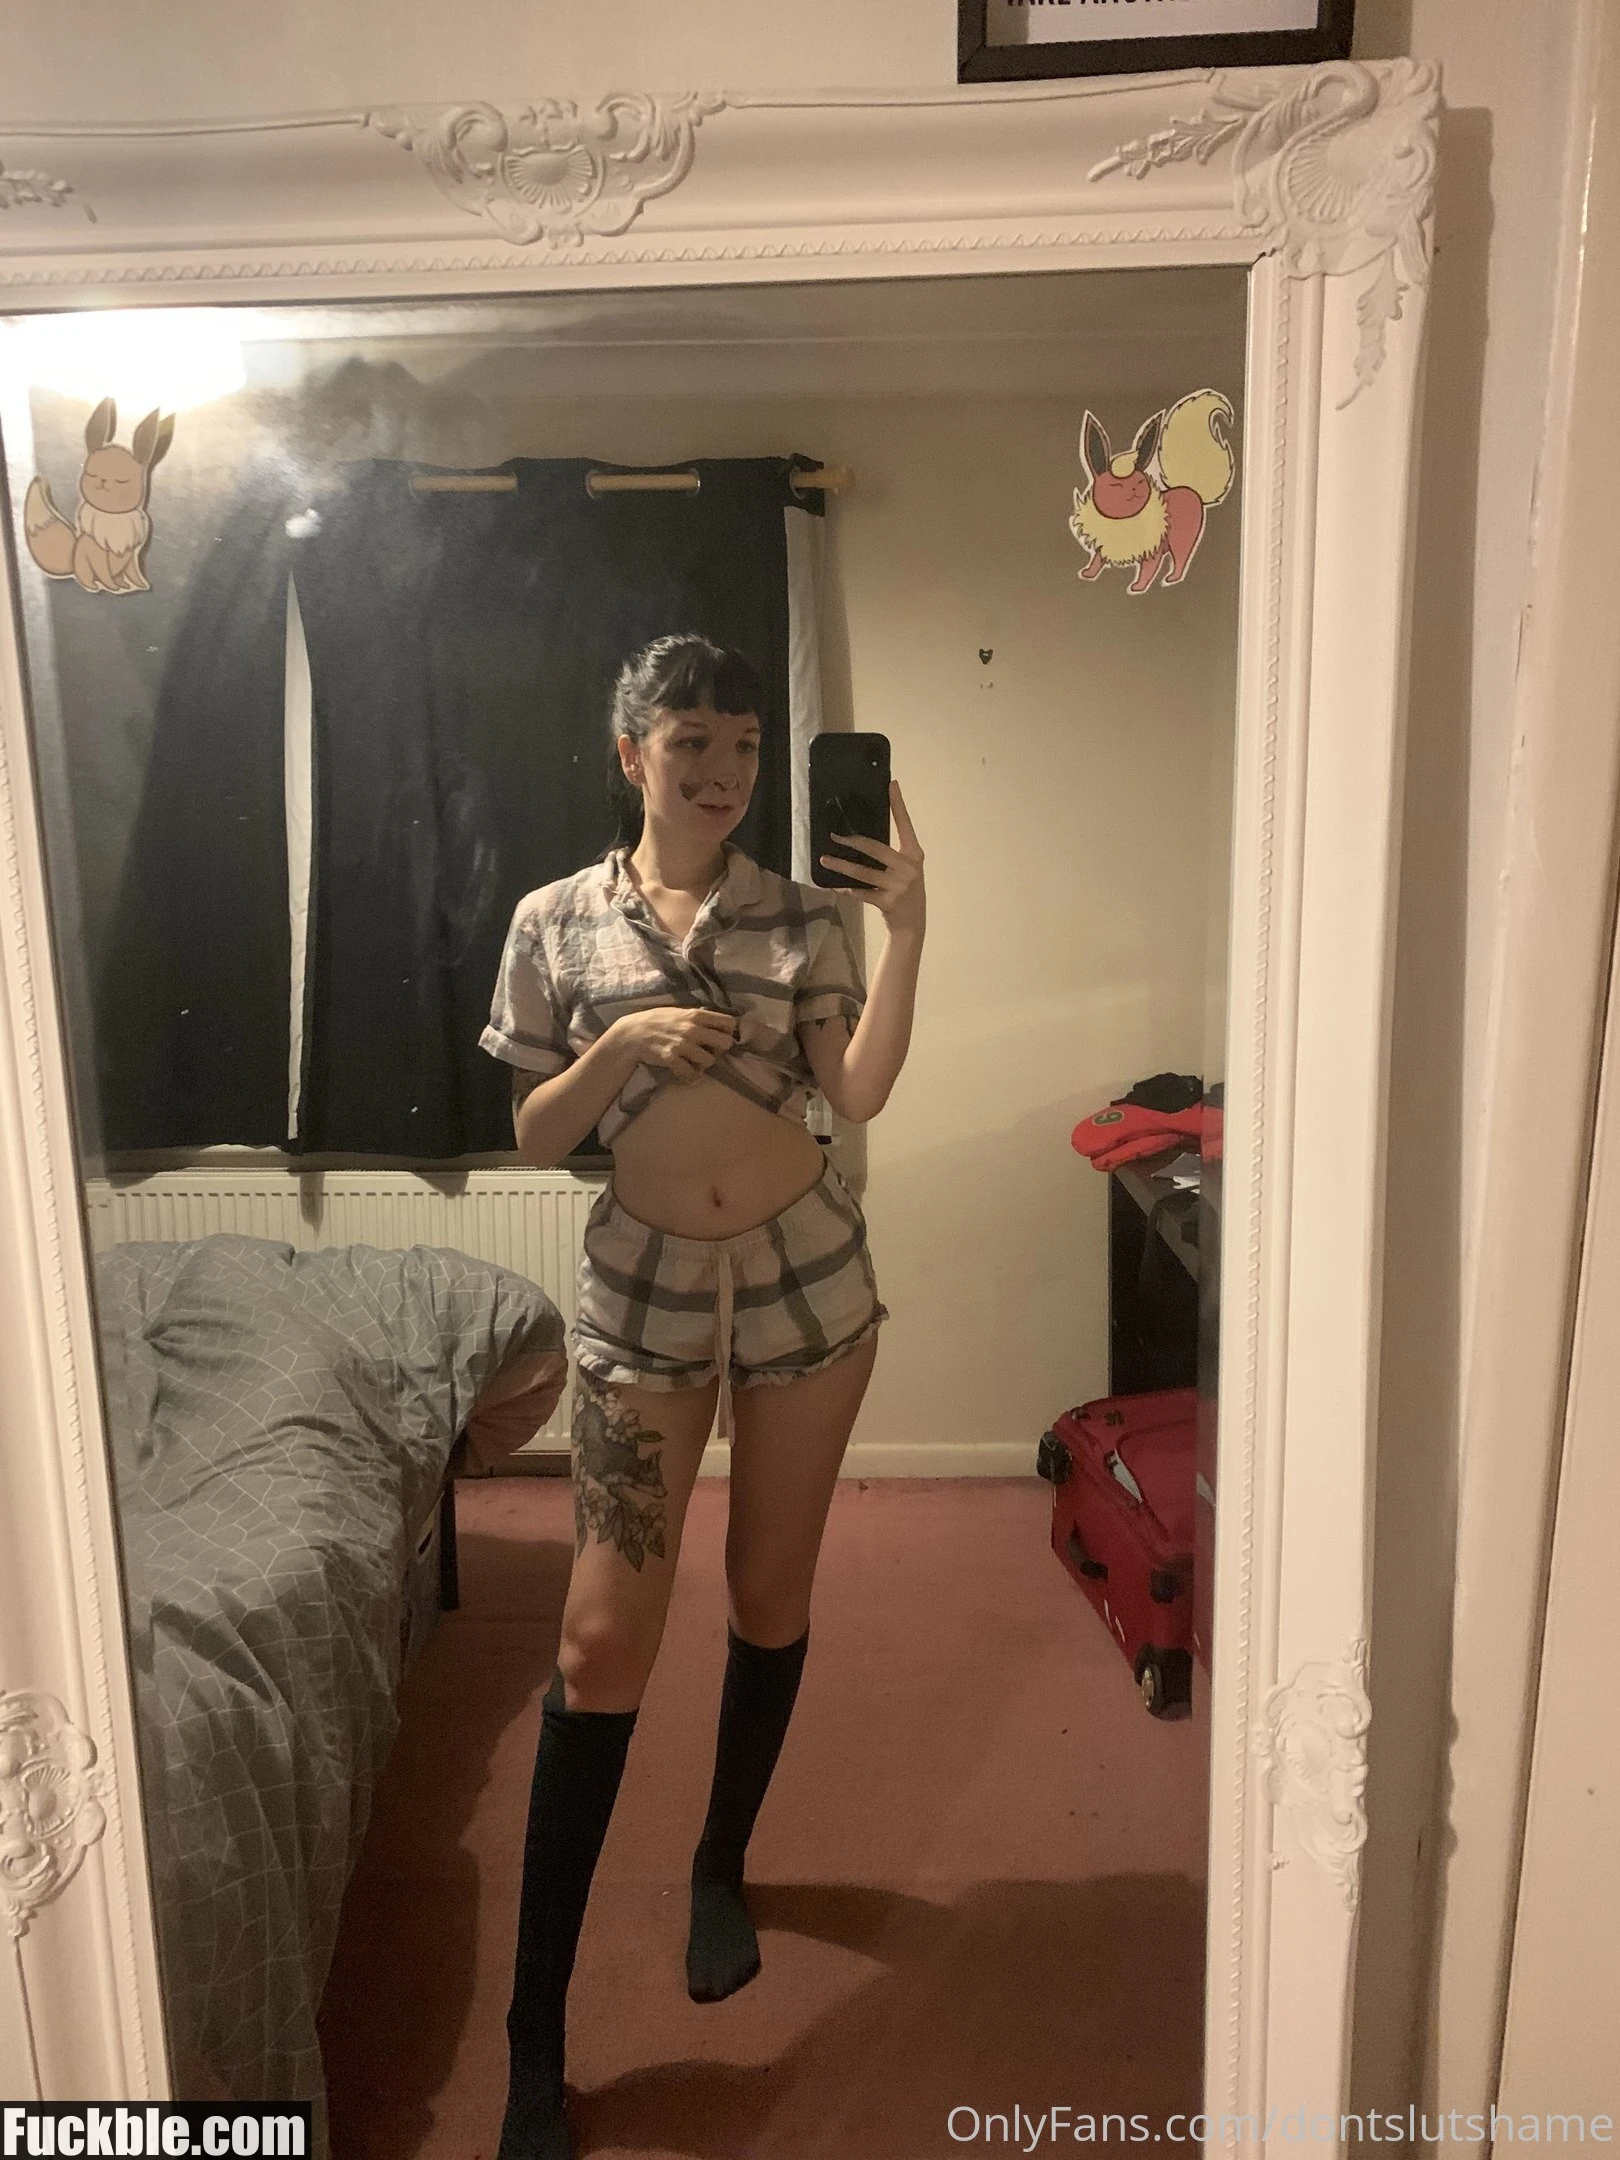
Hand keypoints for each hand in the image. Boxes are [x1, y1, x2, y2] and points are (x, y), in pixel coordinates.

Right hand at [615, 1004, 736, 1081]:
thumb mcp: (679, 1012)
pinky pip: (692, 1073)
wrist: (632, 1034)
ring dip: (704, 1064)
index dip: (728, 1032)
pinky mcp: (672, 1059)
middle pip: (726, 1043)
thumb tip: (718, 1023)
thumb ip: (698, 1017)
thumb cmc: (657, 1021)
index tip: (720, 1037)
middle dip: (720, 1050)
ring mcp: (682, 1044)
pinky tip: (685, 1072)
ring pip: (710, 1061)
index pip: (729, 1023)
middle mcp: (692, 1029)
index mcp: (696, 1015)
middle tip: (709, 1052)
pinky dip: (690, 1076)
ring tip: (694, 1062)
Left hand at [819, 780, 925, 936]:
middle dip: (852, 841)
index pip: (905, 825)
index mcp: (914, 854)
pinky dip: (844, 888)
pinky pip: (860, 892)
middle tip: (834, 835)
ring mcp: (899, 886)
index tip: (891, 785)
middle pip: (876, 848)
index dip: (898, 804)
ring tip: (825, 859)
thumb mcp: (906, 869)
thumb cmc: (906, 891)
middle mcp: (909, 868)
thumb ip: (892, 855)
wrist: (912, 924)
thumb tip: (861, 838)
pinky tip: (832, 884)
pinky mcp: (887, 902)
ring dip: (841, 865)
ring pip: (863, 871)